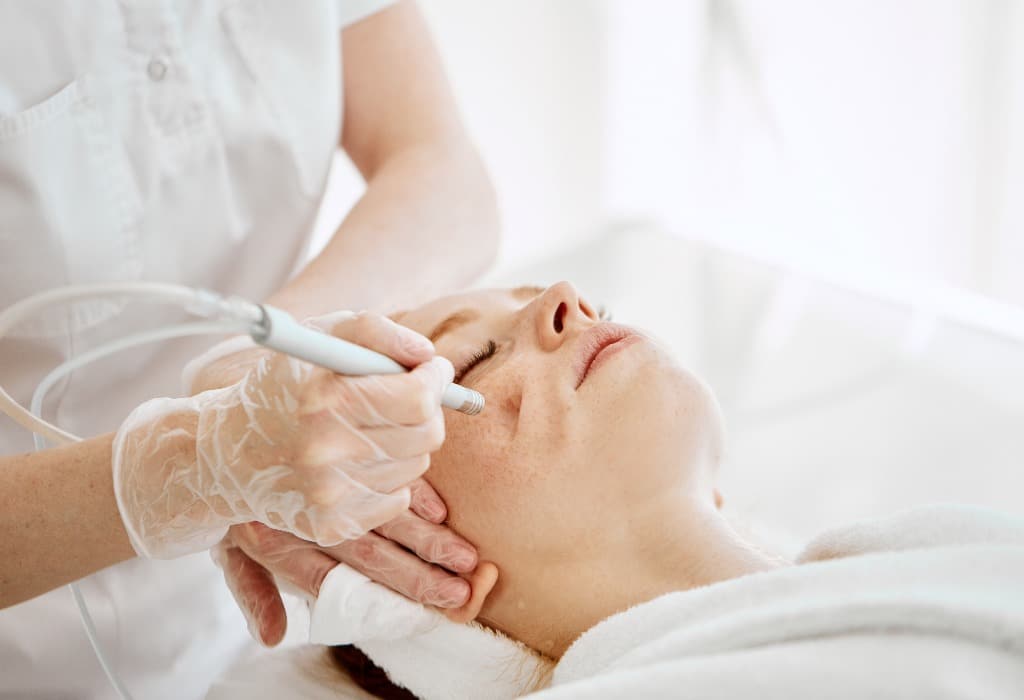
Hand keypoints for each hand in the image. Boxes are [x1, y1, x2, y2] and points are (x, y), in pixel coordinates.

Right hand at [113, 312, 451, 557]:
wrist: (231, 453)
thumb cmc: (285, 388)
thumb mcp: (320, 338)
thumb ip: (376, 332)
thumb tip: (426, 354)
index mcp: (325, 402)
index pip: (417, 399)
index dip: (435, 380)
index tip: (431, 371)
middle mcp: (326, 453)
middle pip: (426, 434)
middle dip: (426, 411)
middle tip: (409, 398)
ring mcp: (329, 495)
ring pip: (415, 467)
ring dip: (405, 445)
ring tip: (368, 430)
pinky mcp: (333, 526)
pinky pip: (396, 500)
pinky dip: (387, 479)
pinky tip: (355, 463)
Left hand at [213, 479, 484, 645]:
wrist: (223, 429)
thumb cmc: (232, 497)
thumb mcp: (229, 546)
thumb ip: (252, 589)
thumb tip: (271, 638)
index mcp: (280, 543)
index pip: (336, 581)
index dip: (383, 597)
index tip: (421, 610)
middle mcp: (308, 516)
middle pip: (372, 556)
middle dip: (420, 577)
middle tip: (459, 592)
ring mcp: (330, 483)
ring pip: (388, 517)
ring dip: (430, 540)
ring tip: (466, 559)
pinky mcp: (347, 453)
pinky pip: (387, 477)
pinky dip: (417, 494)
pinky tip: (442, 513)